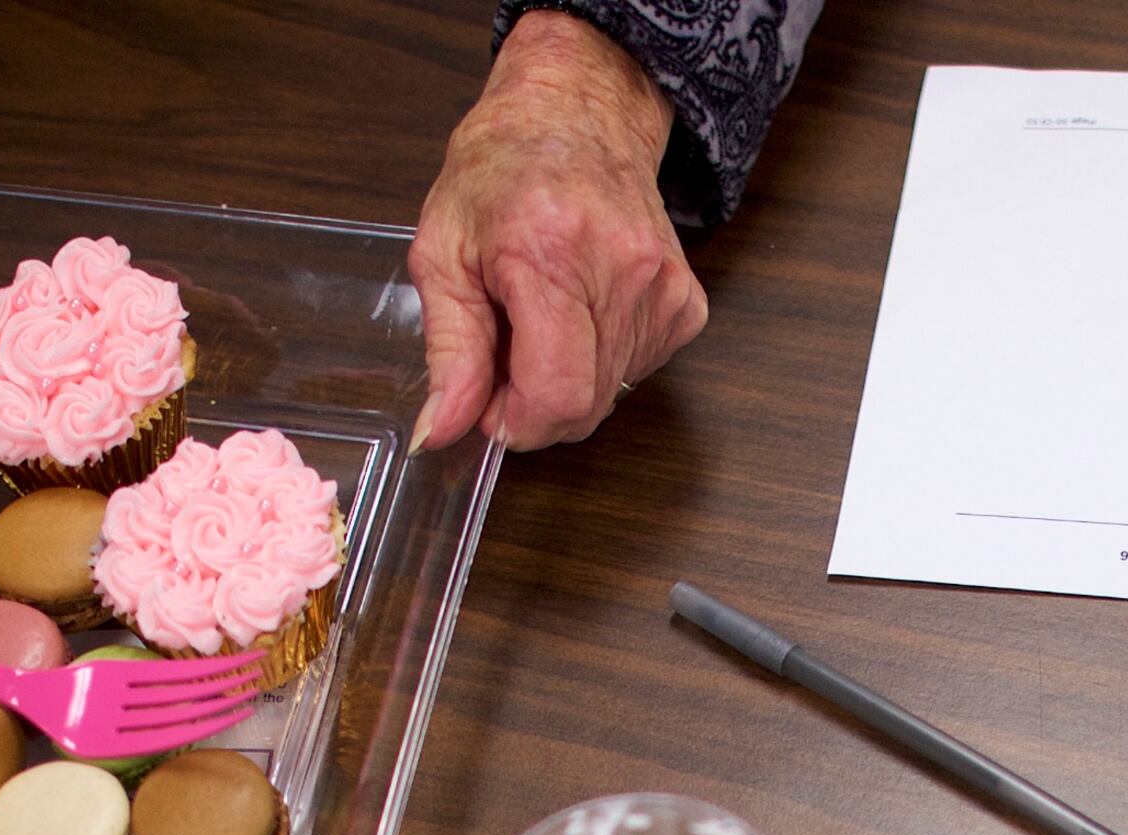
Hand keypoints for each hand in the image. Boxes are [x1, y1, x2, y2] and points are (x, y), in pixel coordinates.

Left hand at [409, 10, 708, 449]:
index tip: (488, 402)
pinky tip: (582, 310)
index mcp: (551, 255)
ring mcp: (662, 289)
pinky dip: (601, 361)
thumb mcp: (442, 252)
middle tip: (507, 349)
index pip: (556, 396)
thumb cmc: (503, 169)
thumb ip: (449, 351)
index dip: (515, 422)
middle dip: (534, 402)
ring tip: (543, 315)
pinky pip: (637, 373)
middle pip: (583, 407)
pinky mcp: (685, 303)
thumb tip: (445, 430)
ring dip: (567, 379)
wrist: (576, 112)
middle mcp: (620, 271)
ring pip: (610, 395)